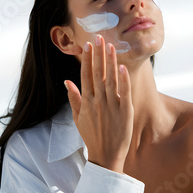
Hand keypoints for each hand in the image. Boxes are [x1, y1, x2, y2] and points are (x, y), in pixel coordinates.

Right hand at [64, 34, 133, 172]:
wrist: (106, 155)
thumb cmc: (92, 136)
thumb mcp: (78, 118)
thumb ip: (73, 98)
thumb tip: (67, 81)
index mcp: (86, 101)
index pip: (86, 75)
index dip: (87, 59)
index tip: (88, 45)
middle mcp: (98, 101)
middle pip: (97, 73)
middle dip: (98, 54)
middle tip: (99, 37)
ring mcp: (112, 105)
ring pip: (110, 79)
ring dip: (110, 61)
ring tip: (110, 46)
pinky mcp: (125, 111)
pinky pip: (124, 92)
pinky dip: (123, 79)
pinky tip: (122, 67)